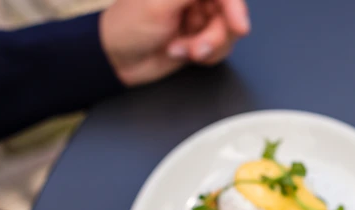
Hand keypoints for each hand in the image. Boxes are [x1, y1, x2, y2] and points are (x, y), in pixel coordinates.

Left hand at [100, 0, 249, 86]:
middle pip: (229, 14)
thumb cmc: (127, 27)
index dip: (234, 8)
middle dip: (216, 36)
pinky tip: (181, 53)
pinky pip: (219, 49)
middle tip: (198, 48)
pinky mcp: (199, 38)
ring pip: (227, 34)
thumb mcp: (160, 3)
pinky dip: (204, 56)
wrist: (116, 59)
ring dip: (207, 47)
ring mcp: (198, 18)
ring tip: (181, 50)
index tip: (239, 27)